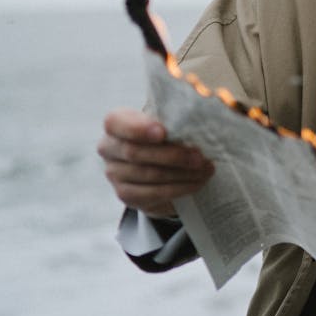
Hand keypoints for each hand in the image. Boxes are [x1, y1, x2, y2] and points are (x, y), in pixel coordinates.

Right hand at [97, 108, 213, 217]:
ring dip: (181, 173)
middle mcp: (109, 148)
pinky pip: (153, 193)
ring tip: (205, 169)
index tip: (162, 133)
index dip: (138, 129)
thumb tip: (198, 121)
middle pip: (136, 153)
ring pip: (148, 174)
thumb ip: (173, 120)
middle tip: (199, 156)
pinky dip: (179, 188)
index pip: (116, 123)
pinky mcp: (125, 194)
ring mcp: (114, 173)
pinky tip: (197, 183)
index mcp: (116, 123)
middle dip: (172, 155)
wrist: (158, 164)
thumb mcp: (167, 122)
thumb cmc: (165, 135)